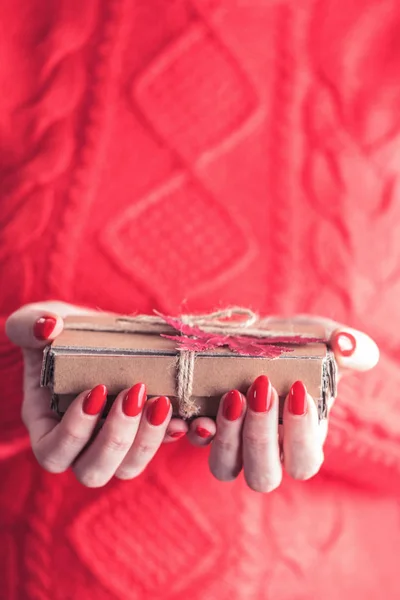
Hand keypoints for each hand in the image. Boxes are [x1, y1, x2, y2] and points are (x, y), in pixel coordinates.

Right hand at [6, 302, 188, 486]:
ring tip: (161, 402)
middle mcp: (81, 444)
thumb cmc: (60, 332)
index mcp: (47, 426)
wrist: (100, 331)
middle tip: (134, 393)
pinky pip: (159, 448)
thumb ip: (29, 324)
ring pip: (127, 468)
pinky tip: (185, 417)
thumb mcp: (36, 321)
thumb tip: (48, 328)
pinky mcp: (144, 431)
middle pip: (93, 471)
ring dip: (147, 440)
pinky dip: (173, 436)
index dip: (73, 432)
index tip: (96, 390)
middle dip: (115, 438)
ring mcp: (114, 442)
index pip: (53, 452)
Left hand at [184, 317, 379, 491]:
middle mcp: (266, 450)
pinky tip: (187, 407)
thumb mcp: (326, 340)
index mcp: (301, 440)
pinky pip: (191, 439)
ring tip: (231, 397)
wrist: (258, 335)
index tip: (297, 391)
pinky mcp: (205, 423)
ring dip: (226, 438)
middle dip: (261, 436)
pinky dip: (187, 428)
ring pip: (225, 467)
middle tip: (262, 389)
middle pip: (263, 474)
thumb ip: (351, 347)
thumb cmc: (298, 345)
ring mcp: (232, 441)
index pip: (304, 461)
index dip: (302, 435)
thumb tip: (348, 347)